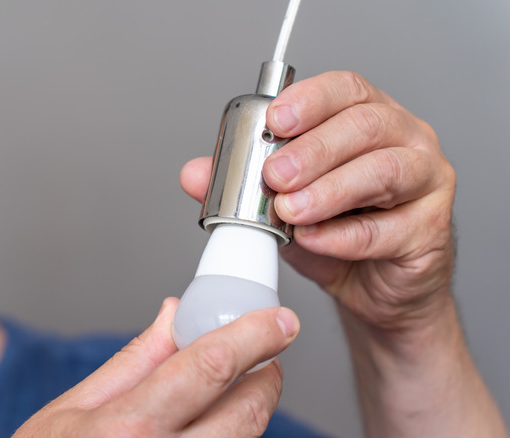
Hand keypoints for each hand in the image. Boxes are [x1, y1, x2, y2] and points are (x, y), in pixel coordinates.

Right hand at [13, 298, 299, 436]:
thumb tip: (173, 315)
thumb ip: (133, 361)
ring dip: (249, 414)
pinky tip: (210, 428)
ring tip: (230, 396)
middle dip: (264, 379)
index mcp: (126, 430)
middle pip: (245, 414)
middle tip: (261, 360)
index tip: (279, 321)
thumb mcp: (72, 409)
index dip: (254, 336)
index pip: (209, 368)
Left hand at [181, 71, 455, 332]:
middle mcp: (404, 141)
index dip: (310, 99)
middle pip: (365, 126)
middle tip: (274, 175)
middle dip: (313, 149)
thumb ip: (239, 185)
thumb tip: (194, 173)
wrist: (373, 290)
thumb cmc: (335, 233)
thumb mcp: (279, 205)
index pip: (345, 90)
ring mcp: (426, 182)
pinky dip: (342, 237)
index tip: (275, 118)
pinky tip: (312, 240)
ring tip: (290, 210)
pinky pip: (387, 229)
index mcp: (368, 119)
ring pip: (383, 171)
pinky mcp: (431, 230)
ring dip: (329, 190)